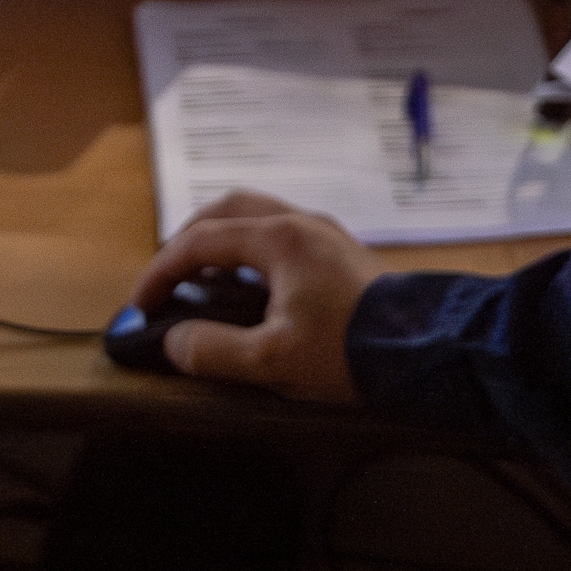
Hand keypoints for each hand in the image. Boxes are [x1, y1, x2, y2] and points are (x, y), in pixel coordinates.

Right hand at [125, 190, 383, 403]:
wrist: (428, 350)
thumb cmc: (352, 351)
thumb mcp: (272, 360)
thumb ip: (214, 350)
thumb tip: (174, 341)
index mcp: (280, 239)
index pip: (201, 241)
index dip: (162, 271)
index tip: (142, 304)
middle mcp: (302, 223)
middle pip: (228, 210)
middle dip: (189, 240)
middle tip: (168, 278)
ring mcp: (326, 234)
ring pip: (258, 215)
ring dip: (222, 239)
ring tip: (204, 278)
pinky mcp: (343, 253)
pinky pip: (282, 232)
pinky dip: (251, 248)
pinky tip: (252, 284)